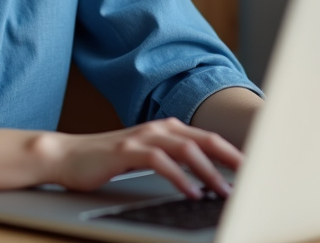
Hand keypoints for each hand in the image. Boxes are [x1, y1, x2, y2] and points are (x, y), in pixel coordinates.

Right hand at [34, 117, 241, 198]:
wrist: (66, 156)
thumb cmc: (106, 161)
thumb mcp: (144, 157)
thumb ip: (171, 161)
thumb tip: (203, 179)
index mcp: (166, 129)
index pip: (208, 138)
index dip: (233, 152)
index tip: (253, 169)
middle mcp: (158, 128)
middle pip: (205, 139)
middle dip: (231, 159)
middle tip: (252, 176)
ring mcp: (142, 137)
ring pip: (186, 149)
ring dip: (209, 172)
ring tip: (224, 191)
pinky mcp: (126, 151)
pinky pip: (161, 162)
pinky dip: (179, 178)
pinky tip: (190, 192)